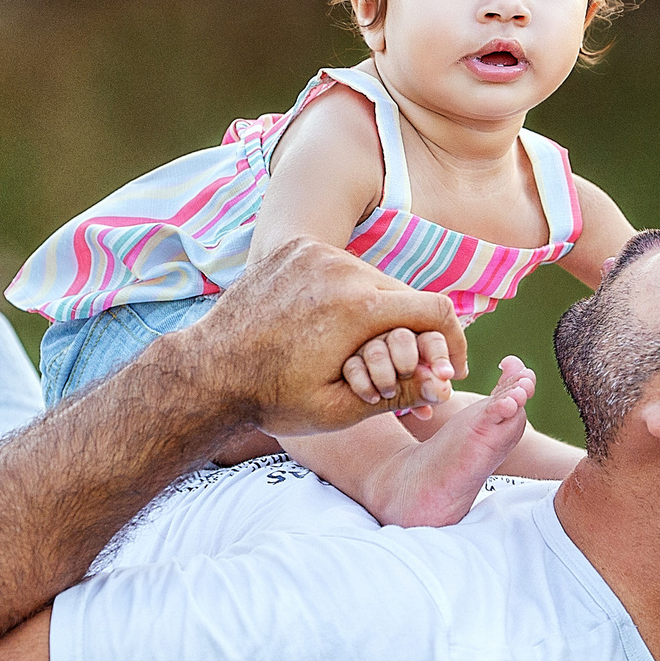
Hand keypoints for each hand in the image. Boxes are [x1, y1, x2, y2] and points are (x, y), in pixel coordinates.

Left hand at [171, 237, 468, 439]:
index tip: (450, 365)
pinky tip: (329, 325)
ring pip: (372, 278)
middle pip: (403, 293)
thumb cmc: (272, 399)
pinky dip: (344, 293)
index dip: (452, 340)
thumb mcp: (341, 410)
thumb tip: (443, 381)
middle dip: (409, 330)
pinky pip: (339, 267)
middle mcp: (342, 269)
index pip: (435, 310)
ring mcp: (315, 254)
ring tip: (359, 346)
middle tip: (402, 363)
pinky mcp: (296, 250)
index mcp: (359, 309)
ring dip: (375, 310)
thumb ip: (399, 392)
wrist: (207, 371)